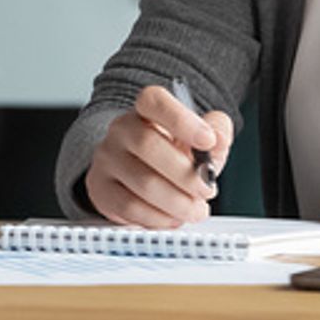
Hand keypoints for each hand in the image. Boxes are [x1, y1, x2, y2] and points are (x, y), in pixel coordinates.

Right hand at [82, 84, 233, 228]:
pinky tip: (174, 217)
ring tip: (195, 209)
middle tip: (207, 189)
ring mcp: (107, 158)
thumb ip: (216, 133)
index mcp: (146, 111)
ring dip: (178, 203)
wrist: (137, 176)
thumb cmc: (172, 156)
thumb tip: (218, 136)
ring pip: (143, 182)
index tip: (208, 140)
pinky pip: (131, 207)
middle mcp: (122, 129)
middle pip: (148, 144)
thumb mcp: (199, 142)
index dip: (182, 119)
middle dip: (185, 174)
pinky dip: (160, 218)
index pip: (155, 101)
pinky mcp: (101, 188)